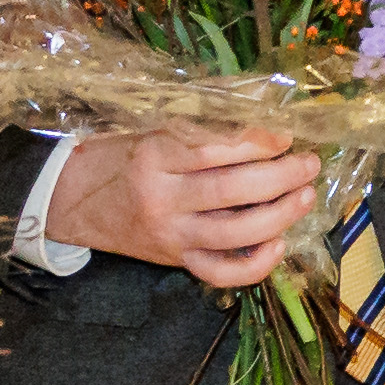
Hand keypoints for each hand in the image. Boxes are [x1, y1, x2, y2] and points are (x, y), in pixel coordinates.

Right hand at [56, 131, 329, 288]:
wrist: (75, 200)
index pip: (216, 148)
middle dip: (281, 176)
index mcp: (155, 156)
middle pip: (232, 190)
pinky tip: (279, 245)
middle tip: (309, 164)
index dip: (258, 141)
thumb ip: (201, 125)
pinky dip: (255, 266)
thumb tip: (265, 111)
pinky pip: (220, 273)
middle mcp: (162, 198)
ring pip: (234, 234)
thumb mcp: (151, 129)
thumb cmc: (123, 155)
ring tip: (305, 196)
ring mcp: (170, 235)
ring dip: (280, 216)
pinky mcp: (175, 260)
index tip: (287, 134)